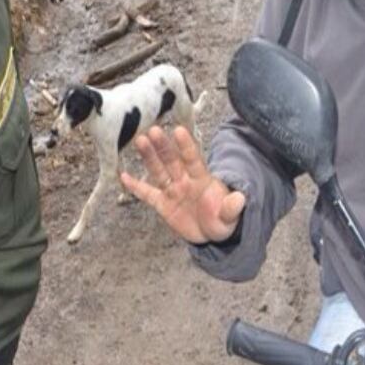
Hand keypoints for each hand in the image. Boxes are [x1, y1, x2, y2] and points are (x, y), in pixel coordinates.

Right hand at [120, 125, 245, 243]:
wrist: (211, 234)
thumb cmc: (222, 219)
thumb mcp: (231, 217)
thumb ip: (232, 207)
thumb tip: (241, 198)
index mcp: (202, 179)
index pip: (193, 159)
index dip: (186, 146)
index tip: (179, 130)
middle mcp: (185, 180)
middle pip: (172, 161)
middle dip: (163, 146)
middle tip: (153, 131)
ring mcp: (172, 190)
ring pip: (158, 171)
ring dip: (149, 157)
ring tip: (140, 141)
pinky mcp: (162, 204)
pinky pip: (147, 194)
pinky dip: (136, 186)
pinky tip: (123, 176)